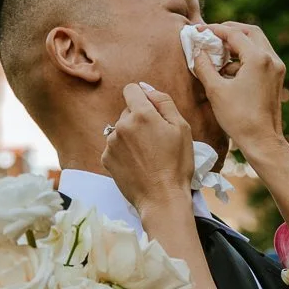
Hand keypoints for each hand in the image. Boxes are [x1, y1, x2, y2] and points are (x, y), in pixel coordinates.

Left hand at [102, 82, 194, 213]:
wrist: (162, 199)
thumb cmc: (177, 164)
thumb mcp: (182, 128)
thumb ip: (164, 102)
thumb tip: (147, 89)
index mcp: (141, 114)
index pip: (131, 89)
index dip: (143, 98)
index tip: (152, 112)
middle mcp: (121, 125)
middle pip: (127, 111)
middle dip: (140, 119)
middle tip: (156, 140)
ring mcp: (111, 143)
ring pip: (121, 129)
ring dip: (131, 136)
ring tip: (147, 155)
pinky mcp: (106, 158)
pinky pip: (115, 146)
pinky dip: (124, 151)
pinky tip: (138, 164)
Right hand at [189, 22, 286, 155]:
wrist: (262, 141)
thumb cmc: (239, 118)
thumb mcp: (215, 90)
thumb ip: (204, 66)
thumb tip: (197, 51)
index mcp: (258, 58)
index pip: (234, 34)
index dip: (214, 30)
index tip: (199, 30)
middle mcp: (271, 59)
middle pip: (250, 32)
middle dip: (230, 31)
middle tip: (212, 35)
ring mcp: (276, 69)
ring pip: (257, 44)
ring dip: (238, 44)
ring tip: (218, 53)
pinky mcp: (276, 79)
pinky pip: (260, 58)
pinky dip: (245, 57)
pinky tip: (229, 69)